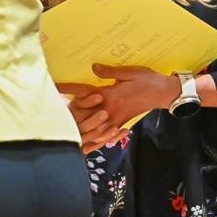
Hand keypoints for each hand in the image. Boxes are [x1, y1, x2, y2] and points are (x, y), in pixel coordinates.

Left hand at [58, 65, 178, 152]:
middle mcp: (110, 109)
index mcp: (109, 94)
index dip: (69, 90)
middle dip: (70, 116)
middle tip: (53, 116)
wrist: (163, 93)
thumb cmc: (146, 80)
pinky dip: (96, 143)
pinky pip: (106, 137)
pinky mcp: (121, 124)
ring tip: (64, 134)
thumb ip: (109, 73)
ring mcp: (116, 119)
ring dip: (80, 131)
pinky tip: (86, 148)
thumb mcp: (128, 72)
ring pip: (93, 130)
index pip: (84, 93)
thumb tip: (93, 68)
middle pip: (85, 116)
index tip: (55, 88)